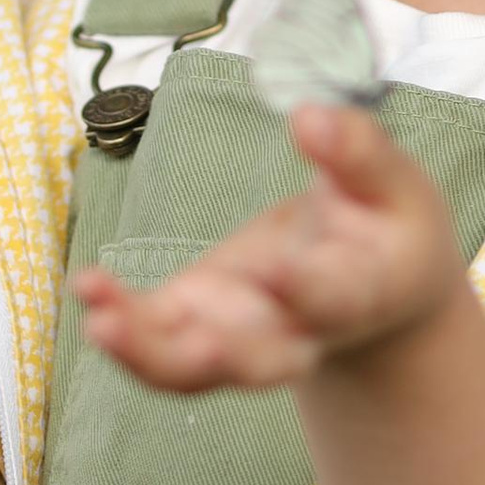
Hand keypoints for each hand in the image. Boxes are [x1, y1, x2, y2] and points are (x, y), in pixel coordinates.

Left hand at [73, 107, 484, 484]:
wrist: (380, 286)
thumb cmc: (390, 225)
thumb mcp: (396, 183)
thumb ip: (358, 152)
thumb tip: (309, 114)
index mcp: (360, 295)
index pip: (332, 301)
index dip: (304, 292)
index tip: (274, 268)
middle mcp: (299, 333)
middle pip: (259, 362)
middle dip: (217, 354)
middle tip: (192, 344)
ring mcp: (244, 335)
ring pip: (194, 369)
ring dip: (145, 353)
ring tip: (99, 322)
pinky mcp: (202, 320)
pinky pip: (158, 339)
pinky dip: (121, 324)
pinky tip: (88, 288)